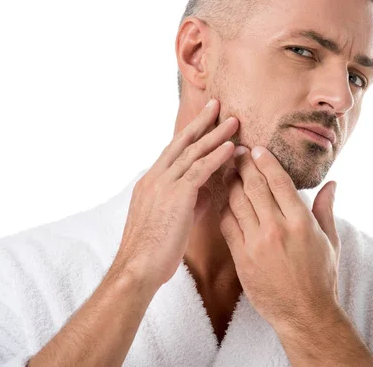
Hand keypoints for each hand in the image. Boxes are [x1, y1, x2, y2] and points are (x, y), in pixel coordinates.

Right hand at [113, 99, 237, 290]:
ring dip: (215, 135)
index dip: (189, 134)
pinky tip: (231, 147)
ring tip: (234, 121)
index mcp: (151, 182)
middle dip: (201, 122)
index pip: (173, 151)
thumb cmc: (153, 251)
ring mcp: (164, 185)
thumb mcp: (169, 219)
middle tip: (216, 104)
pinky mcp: (176, 196)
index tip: (204, 120)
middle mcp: (155, 178)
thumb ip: (187, 202)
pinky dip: (216, 156)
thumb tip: (205, 192)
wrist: (138, 269)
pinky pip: (200, 170)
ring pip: (193, 152)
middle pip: (181, 142)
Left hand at [219, 145, 340, 331]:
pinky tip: (223, 198)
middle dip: (243, 165)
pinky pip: (227, 225)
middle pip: (254, 186)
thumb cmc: (321, 277)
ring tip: (227, 170)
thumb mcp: (330, 241)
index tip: (257, 149)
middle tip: (237, 152)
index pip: (279, 181)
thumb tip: (332, 184)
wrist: (304, 314)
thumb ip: (326, 209)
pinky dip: (224, 208)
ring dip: (230, 182)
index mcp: (301, 222)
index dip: (265, 161)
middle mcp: (277, 228)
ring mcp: (256, 243)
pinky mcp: (241, 258)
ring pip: (237, 202)